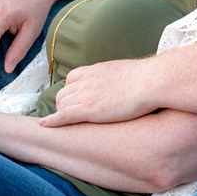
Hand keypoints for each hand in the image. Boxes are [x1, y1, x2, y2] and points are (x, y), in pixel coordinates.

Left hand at [40, 60, 155, 126]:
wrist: (151, 81)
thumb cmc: (147, 77)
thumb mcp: (128, 71)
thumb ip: (118, 77)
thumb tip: (126, 82)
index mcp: (96, 70)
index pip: (72, 78)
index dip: (72, 90)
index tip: (76, 99)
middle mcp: (87, 80)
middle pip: (64, 92)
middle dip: (64, 103)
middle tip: (71, 115)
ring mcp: (87, 95)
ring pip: (62, 104)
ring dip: (62, 113)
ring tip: (66, 123)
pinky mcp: (89, 110)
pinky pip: (64, 115)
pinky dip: (53, 120)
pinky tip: (45, 125)